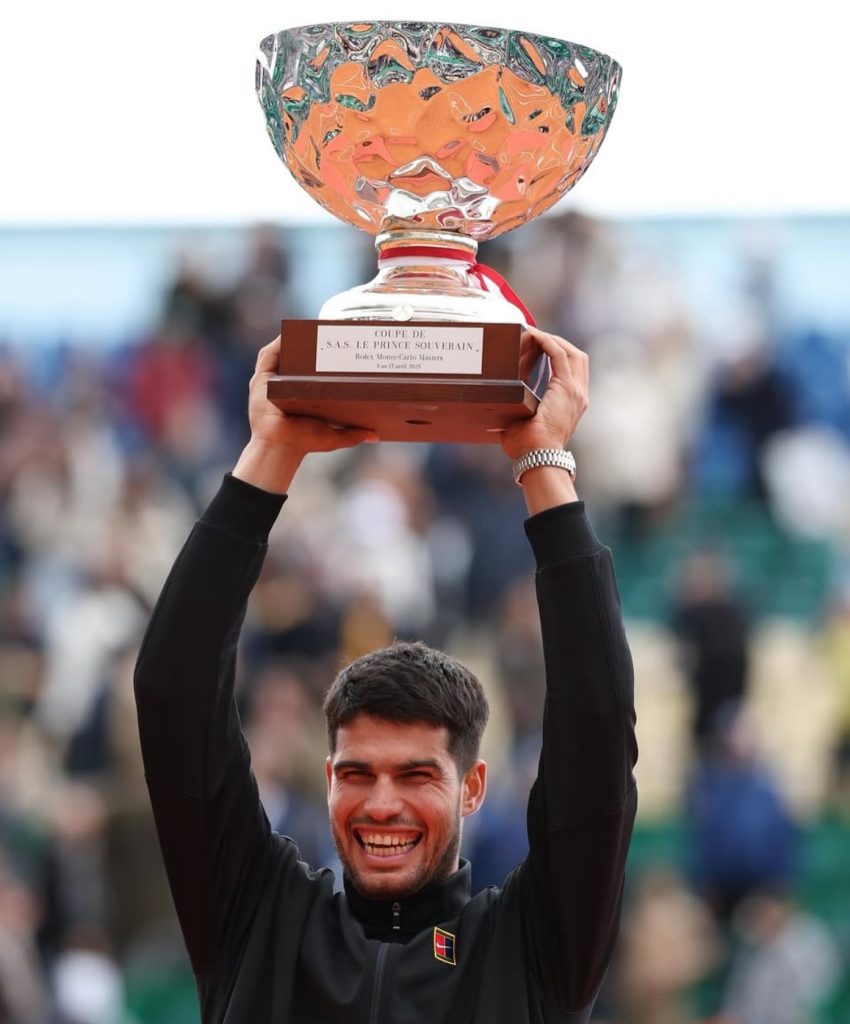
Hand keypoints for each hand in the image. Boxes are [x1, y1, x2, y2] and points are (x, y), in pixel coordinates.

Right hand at [233, 337, 378, 493]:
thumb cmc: (303, 442)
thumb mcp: (333, 437)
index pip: (313, 369)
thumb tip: (375, 435)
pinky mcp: (261, 378)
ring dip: (296, 339)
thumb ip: (353, 435)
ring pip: (284, 352)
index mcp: (302, 393)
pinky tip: (289, 332)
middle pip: (299, 357)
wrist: (281, 447)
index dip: (324, 355)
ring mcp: (273, 380)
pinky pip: (268, 355)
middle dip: (312, 344)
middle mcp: (286, 384)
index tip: (340, 344)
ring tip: (312, 328)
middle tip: (329, 333)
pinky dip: (278, 342)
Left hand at [500, 328, 588, 460]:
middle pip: (578, 357)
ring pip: (572, 353)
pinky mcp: (566, 388)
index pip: (573, 370)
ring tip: (535, 333)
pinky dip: (548, 343)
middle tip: (538, 337)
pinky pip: (559, 356)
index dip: (559, 354)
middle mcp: (579, 395)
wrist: (538, 457)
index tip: (541, 346)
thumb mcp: (525, 422)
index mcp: (573, 403)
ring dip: (554, 340)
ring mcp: (575, 391)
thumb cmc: (528, 447)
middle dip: (559, 343)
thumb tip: (496, 403)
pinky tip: (534, 336)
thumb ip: (518, 409)